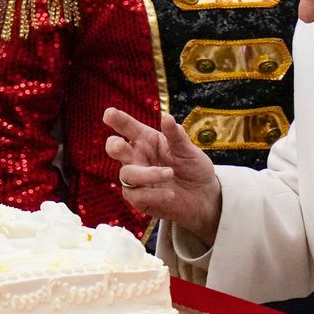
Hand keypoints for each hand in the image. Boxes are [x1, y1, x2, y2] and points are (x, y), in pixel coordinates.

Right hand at [102, 108, 221, 241]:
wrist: (204, 196)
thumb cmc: (193, 168)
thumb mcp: (189, 150)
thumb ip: (176, 136)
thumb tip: (167, 117)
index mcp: (146, 140)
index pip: (128, 127)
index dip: (118, 120)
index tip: (109, 114)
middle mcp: (137, 158)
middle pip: (116, 148)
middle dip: (114, 146)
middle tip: (120, 146)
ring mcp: (137, 179)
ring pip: (127, 174)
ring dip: (148, 174)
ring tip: (170, 174)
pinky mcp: (140, 200)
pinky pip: (137, 196)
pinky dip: (154, 194)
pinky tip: (170, 194)